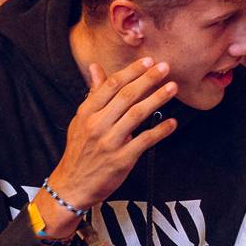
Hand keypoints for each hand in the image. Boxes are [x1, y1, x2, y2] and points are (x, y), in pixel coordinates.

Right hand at [47, 58, 177, 211]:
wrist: (72, 185)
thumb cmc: (80, 150)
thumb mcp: (81, 120)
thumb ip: (93, 94)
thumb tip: (95, 67)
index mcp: (87, 112)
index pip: (111, 85)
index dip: (132, 71)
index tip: (148, 61)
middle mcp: (97, 124)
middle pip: (126, 96)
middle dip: (148, 79)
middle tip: (165, 67)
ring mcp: (110, 142)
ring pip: (137, 115)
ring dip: (157, 99)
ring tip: (172, 88)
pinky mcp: (121, 159)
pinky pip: (145, 141)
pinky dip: (160, 131)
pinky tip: (172, 123)